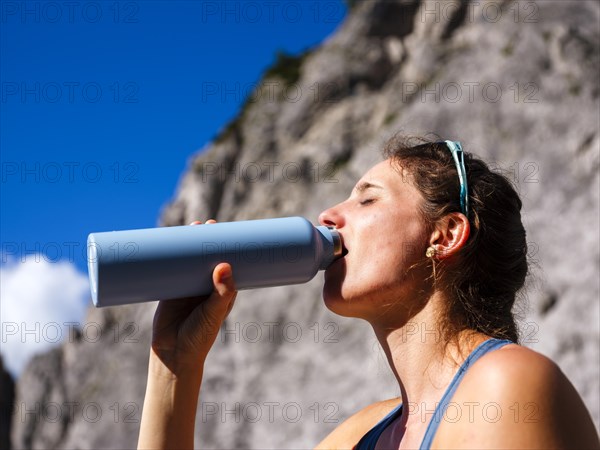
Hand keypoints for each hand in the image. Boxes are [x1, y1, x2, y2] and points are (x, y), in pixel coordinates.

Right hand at [150, 219, 236, 372]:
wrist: (173, 355)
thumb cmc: (200, 337)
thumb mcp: (214, 313)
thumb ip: (221, 292)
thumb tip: (224, 265)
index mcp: (222, 291)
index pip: (228, 264)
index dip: (228, 248)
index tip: (228, 231)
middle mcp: (205, 287)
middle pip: (207, 258)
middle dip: (207, 241)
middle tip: (207, 224)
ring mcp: (186, 287)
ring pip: (188, 261)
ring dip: (188, 245)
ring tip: (189, 228)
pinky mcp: (168, 290)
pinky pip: (169, 269)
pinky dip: (168, 257)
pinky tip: (166, 242)